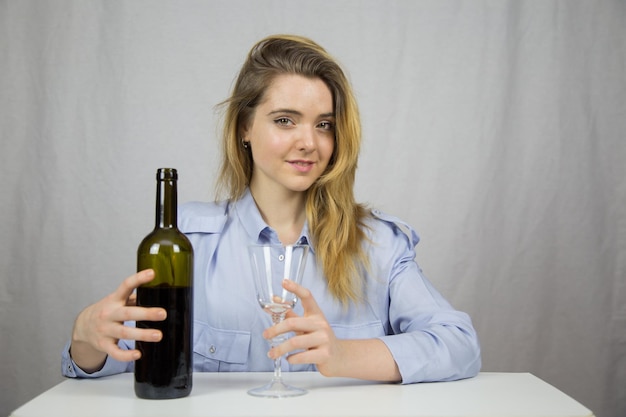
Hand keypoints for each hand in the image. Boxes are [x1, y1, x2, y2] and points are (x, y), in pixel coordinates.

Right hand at [69, 269, 165, 371]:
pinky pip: (115, 352)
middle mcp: (109, 314)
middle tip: (163, 314)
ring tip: (158, 335)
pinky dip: (126, 355)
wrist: (83, 327)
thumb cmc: (107, 311)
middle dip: (146, 314)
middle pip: (128, 313)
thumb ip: (133, 297)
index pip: (125, 286)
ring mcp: (105, 330)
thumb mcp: (116, 300)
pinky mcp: (104, 345)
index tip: (152, 273)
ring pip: (124, 333)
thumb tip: (156, 291)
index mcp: (114, 300)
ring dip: (142, 335)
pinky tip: (138, 354)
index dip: (138, 279)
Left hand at [263, 279, 400, 380]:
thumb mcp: (307, 324)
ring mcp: (324, 340)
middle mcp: (321, 324)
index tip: (284, 282)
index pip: (307, 296)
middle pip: (293, 323)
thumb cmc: (318, 339)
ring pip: (295, 342)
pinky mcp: (324, 355)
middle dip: (275, 329)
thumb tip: (274, 301)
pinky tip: (288, 359)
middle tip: (265, 335)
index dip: (296, 288)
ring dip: (279, 349)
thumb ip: (290, 314)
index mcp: (316, 314)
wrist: (339, 357)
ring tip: (271, 353)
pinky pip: (302, 356)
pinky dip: (291, 359)